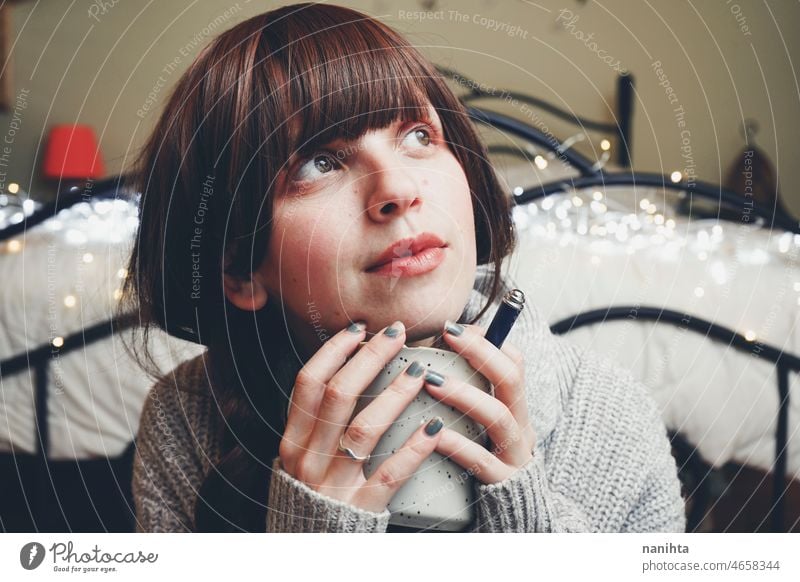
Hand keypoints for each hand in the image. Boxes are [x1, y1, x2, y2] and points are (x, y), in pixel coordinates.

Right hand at [278, 320, 444, 512]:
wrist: (309, 550)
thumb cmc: (313, 494)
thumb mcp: (303, 455)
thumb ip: (318, 420)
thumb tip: (349, 365)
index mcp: (293, 440)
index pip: (307, 383)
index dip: (333, 351)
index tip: (359, 328)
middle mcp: (308, 459)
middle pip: (337, 396)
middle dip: (368, 358)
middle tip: (396, 333)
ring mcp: (333, 484)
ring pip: (363, 430)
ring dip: (394, 395)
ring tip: (419, 370)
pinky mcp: (360, 508)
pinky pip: (389, 475)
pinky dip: (413, 449)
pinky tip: (434, 426)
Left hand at [424, 321, 535, 484]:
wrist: (514, 518)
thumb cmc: (484, 461)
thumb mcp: (482, 426)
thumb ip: (466, 395)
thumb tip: (429, 356)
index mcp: (515, 408)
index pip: (513, 363)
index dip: (488, 340)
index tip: (456, 325)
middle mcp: (521, 427)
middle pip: (511, 379)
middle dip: (480, 351)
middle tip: (448, 333)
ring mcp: (514, 455)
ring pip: (497, 417)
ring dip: (464, 394)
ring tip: (431, 381)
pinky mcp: (501, 483)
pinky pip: (482, 461)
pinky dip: (458, 444)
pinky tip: (434, 433)